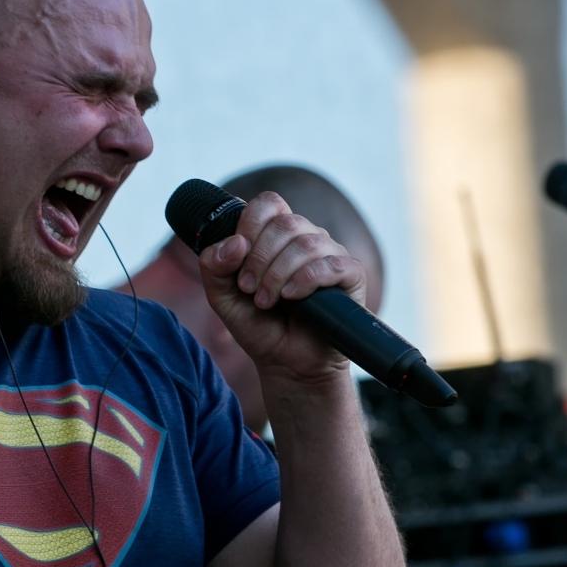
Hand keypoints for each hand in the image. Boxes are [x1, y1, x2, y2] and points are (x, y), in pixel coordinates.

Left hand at [198, 192, 366, 385]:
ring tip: (266, 301)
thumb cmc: (258, 325)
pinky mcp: (352, 276)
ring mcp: (331, 255)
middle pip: (285, 222)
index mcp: (277, 235)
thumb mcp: (222, 296)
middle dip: (260, 258)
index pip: (269, 203)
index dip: (250, 223)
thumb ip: (214, 266)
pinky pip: (333, 264)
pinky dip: (306, 280)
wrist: (285, 363)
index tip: (237, 256)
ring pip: (307, 243)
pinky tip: (292, 297)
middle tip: (249, 288)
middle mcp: (307, 238)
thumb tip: (235, 243)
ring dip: (278, 274)